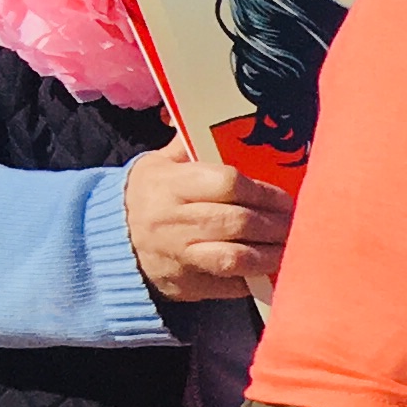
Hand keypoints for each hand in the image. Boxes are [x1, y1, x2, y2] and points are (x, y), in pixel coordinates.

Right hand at [122, 140, 288, 301]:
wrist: (111, 242)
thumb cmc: (148, 197)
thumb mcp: (158, 165)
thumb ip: (190, 147)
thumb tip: (220, 120)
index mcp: (169, 185)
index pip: (227, 183)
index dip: (262, 192)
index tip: (283, 199)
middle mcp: (174, 221)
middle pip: (238, 222)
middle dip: (274, 224)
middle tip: (295, 224)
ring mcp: (181, 256)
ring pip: (236, 257)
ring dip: (271, 255)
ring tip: (288, 248)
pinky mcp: (188, 285)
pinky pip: (230, 286)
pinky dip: (255, 279)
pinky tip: (271, 271)